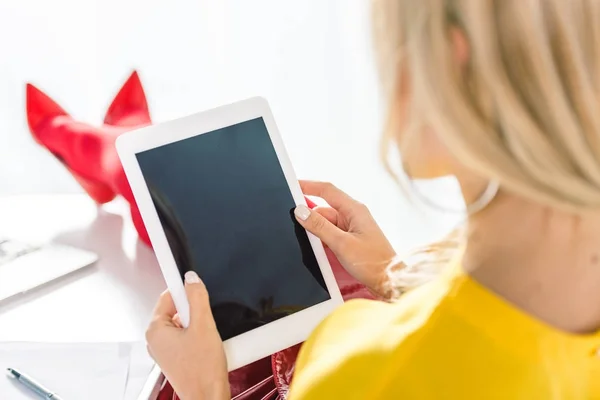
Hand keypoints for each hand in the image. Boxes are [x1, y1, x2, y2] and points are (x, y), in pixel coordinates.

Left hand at [146, 271, 229, 399]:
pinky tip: (207, 344)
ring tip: (206, 336)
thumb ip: (196, 297)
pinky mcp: (176, 357)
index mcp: (155, 330)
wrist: (208, 397)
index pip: (167, 296)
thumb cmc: (202, 369)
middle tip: (204, 321)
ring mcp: (165, 350)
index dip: (184, 290)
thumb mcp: (203, 325)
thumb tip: (191, 279)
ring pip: (183, 323)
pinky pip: (186, 336)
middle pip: (176, 309)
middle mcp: (156, 340)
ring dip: (197, 324)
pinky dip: (198, 336)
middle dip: (193, 310)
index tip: (195, 286)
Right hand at [294, 181, 396, 297]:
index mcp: (354, 210)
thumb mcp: (341, 244)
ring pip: (326, 223)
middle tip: (293, 225)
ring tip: (311, 244)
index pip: (327, 190)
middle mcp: (353, 215)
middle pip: (324, 209)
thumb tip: (300, 211)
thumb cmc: (372, 262)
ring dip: (316, 231)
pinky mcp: (351, 239)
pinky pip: (331, 234)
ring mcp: (352, 228)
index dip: (308, 186)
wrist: (389, 281)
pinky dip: (322, 239)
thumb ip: (319, 227)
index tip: (292, 185)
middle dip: (310, 216)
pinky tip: (318, 249)